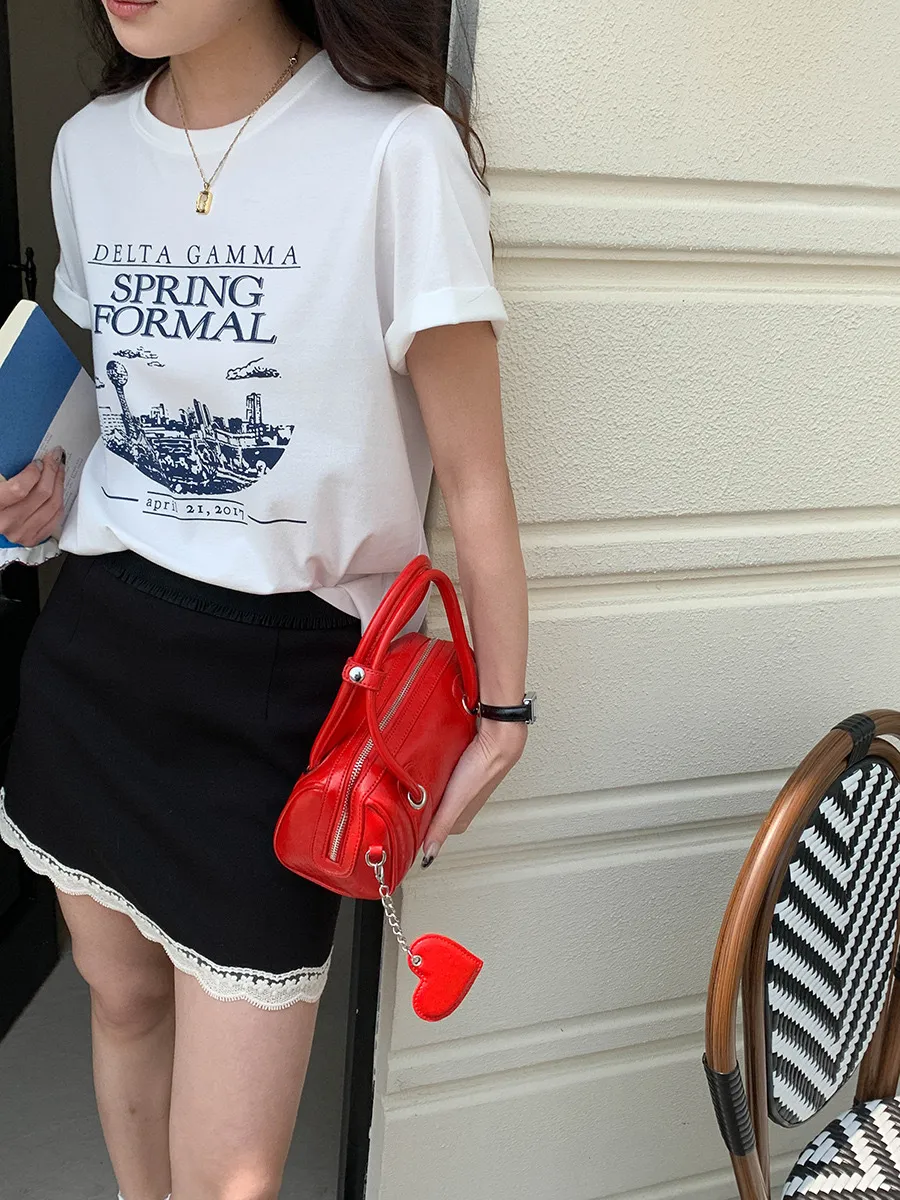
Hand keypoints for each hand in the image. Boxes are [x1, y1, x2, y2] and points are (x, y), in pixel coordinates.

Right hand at [0, 449, 65, 546]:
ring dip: (59, 484)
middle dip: (52, 471)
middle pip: (42, 494)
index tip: (38, 462)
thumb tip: (34, 461)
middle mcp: (7, 522)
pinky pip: (55, 517)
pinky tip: (57, 489)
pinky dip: (59, 500)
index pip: (18, 489)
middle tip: (55, 458)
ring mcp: (21, 533)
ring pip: (53, 505)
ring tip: (59, 470)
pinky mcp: (32, 539)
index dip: (33, 473)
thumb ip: (6, 475)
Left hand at [420, 719, 527, 864]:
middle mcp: (461, 805)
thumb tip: (429, 855)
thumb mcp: (454, 802)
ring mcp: (459, 787)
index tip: (405, 814)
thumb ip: (441, 827)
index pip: (428, 828)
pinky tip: (427, 767)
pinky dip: (431, 773)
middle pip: (429, 809)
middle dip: (417, 802)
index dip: (415, 820)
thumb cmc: (481, 768)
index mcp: (460, 820)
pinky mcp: (458, 771)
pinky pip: (438, 776)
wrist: (494, 738)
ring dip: (424, 786)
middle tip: (409, 792)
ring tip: (418, 778)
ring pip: (433, 792)